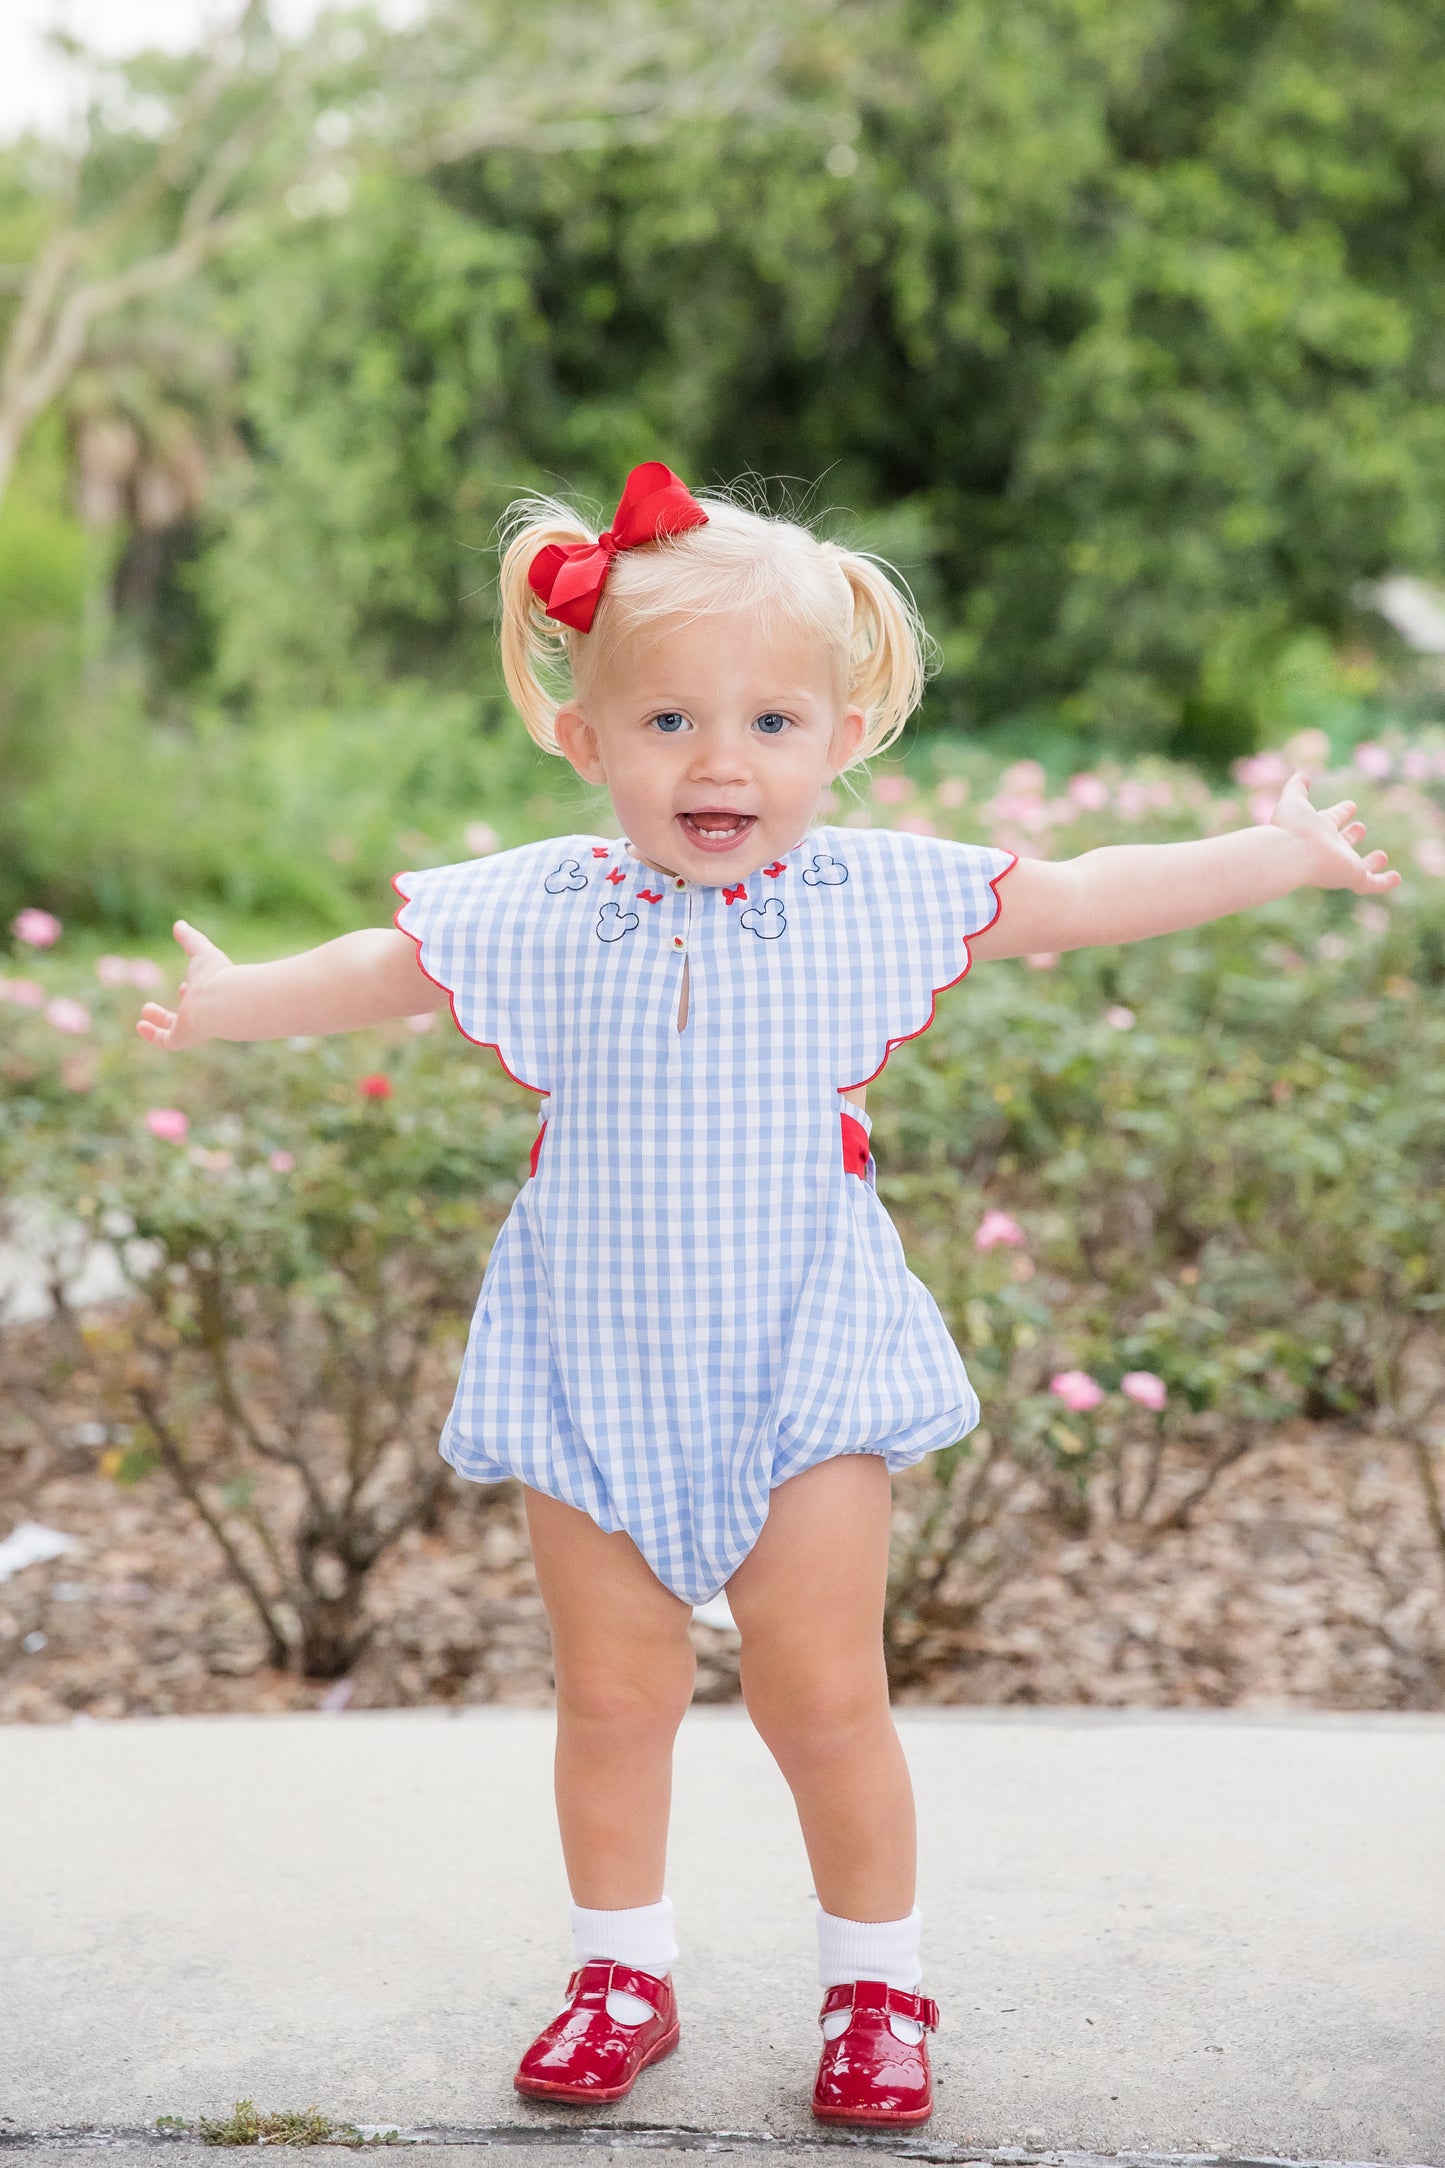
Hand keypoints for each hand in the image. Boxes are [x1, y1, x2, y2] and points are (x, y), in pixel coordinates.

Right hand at [134, 920, 233, 1049]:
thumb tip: (179, 924)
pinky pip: (165, 1041)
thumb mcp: (200, 952)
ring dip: (159, 1022)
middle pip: (186, 1017)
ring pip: (174, 1030)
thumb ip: (190, 939)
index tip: (183, 986)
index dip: (190, 993)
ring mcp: (194, 1028)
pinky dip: (152, 1034)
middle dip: (170, 1012)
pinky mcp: (183, 1037)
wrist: (223, 1001)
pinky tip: (140, 1025)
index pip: (200, 998)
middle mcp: (203, 1014)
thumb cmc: (216, 976)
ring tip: (144, 1015)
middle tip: (151, 1006)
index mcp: (211, 996)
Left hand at [1271, 772, 1400, 892]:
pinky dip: (1385, 881)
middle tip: (1360, 828)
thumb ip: (1297, 787)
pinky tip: (1396, 877)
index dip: (1341, 812)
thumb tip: (1303, 773)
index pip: (1331, 819)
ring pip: (1357, 866)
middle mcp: (1330, 848)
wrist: (1290, 854)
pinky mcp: (1353, 876)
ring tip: (1381, 855)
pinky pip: (1373, 883)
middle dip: (1351, 836)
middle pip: (1343, 843)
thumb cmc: (1290, 828)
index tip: (1351, 806)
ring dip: (1369, 862)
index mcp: (1317, 829)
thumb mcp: (1294, 801)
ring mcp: (1342, 865)